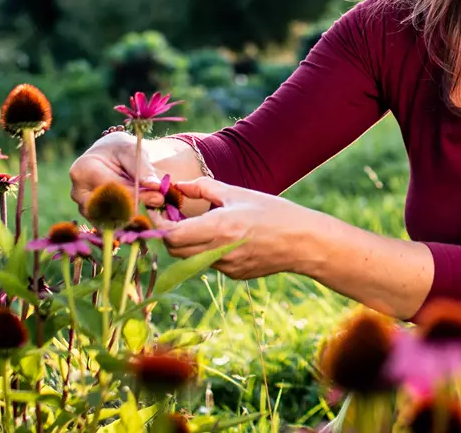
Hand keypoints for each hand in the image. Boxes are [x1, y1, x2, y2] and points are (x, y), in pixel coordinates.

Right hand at [68, 131, 163, 215]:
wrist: (110, 156)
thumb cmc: (120, 151)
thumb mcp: (132, 151)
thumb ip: (143, 169)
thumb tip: (156, 186)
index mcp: (83, 171)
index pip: (110, 189)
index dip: (135, 195)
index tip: (158, 197)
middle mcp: (78, 192)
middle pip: (106, 208)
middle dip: (133, 209)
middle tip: (158, 203)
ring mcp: (83, 207)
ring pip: (108, 221)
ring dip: (132, 219)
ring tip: (151, 211)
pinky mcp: (92, 218)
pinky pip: (109, 227)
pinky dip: (128, 224)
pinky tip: (143, 219)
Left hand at [152, 178, 310, 280]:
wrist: (303, 242)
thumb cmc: (273, 212)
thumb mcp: (237, 193)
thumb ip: (203, 188)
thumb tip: (179, 185)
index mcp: (218, 227)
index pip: (171, 235)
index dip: (158, 224)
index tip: (158, 211)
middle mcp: (217, 251)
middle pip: (174, 250)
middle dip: (168, 234)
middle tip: (175, 217)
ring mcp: (225, 267)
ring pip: (190, 258)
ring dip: (187, 242)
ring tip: (202, 224)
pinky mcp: (234, 275)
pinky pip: (209, 263)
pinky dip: (207, 250)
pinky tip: (226, 237)